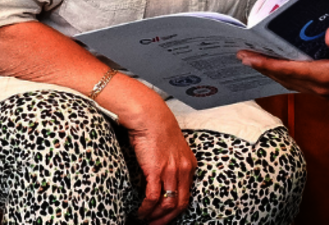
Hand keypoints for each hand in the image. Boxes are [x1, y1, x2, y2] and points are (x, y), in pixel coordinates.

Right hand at [100, 82, 194, 223]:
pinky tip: (140, 212)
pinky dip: (147, 208)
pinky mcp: (156, 170)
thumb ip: (170, 163)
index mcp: (188, 165)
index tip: (165, 218)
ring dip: (155, 217)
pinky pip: (154, 197)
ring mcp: (170, 171)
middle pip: (180, 204)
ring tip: (145, 221)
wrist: (149, 115)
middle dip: (167, 220)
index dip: (176, 212)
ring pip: (167, 204)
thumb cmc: (156, 127)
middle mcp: (183, 170)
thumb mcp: (171, 147)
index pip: (186, 196)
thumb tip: (160, 177)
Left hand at [238, 25, 328, 100]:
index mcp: (326, 78)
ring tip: (257, 61)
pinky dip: (289, 75)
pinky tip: (284, 67)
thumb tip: (327, 33)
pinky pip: (303, 84)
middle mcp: (322, 88)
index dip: (264, 63)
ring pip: (293, 83)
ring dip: (274, 72)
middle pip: (284, 78)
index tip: (244, 57)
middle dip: (263, 67)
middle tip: (242, 56)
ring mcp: (326, 92)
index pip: (287, 70)